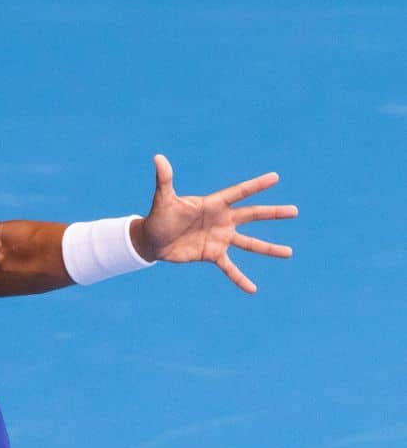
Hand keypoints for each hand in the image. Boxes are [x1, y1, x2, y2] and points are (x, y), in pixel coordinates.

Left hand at [133, 154, 297, 293]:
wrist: (153, 240)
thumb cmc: (159, 216)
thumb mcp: (163, 199)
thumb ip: (165, 180)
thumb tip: (157, 158)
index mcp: (214, 204)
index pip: (239, 193)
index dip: (256, 185)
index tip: (275, 178)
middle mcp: (222, 220)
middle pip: (252, 215)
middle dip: (273, 213)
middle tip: (294, 211)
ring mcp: (220, 238)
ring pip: (250, 244)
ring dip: (269, 248)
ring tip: (289, 253)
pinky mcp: (213, 255)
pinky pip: (230, 269)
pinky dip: (240, 279)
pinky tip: (252, 289)